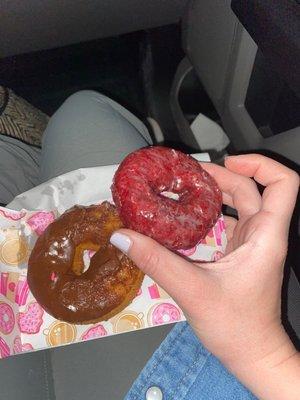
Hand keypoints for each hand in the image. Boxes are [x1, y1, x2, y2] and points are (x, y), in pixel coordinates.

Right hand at [110, 154, 299, 398]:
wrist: (252, 355)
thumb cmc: (235, 327)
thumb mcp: (192, 291)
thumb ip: (156, 261)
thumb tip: (122, 235)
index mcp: (266, 235)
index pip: (283, 183)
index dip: (260, 164)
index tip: (228, 161)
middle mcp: (263, 234)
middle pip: (251, 188)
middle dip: (220, 176)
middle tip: (186, 175)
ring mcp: (252, 243)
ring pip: (240, 203)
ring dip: (214, 192)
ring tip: (182, 187)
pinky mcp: (241, 252)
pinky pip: (228, 221)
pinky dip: (209, 211)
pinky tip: (184, 215)